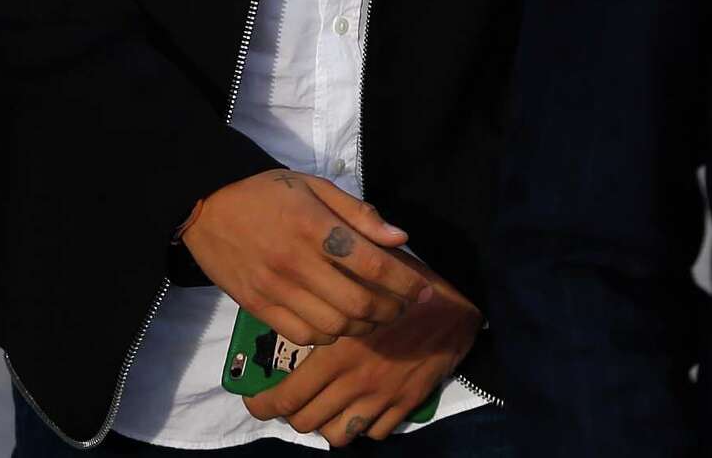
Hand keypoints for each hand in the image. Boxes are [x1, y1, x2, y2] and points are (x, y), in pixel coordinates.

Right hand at [183, 170, 432, 346]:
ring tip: (377, 316)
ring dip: (363, 327)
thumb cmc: (267, 191)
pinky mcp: (258, 307)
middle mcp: (296, 262)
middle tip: (405, 306)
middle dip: (391, 310)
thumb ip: (358, 213)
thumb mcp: (315, 186)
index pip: (371, 263)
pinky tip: (340, 322)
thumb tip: (399, 238)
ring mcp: (275, 289)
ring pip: (334, 326)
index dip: (404, 281)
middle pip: (357, 302)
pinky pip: (303, 336)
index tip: (424, 289)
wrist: (206, 205)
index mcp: (313, 226)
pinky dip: (330, 335)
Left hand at [243, 249, 482, 445]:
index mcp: (337, 351)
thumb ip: (331, 286)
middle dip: (290, 414)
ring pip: (336, 435)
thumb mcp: (364, 276)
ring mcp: (379, 399)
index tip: (255, 400)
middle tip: (287, 400)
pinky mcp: (402, 407)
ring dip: (324, 423)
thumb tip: (297, 287)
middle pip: (306, 421)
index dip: (263, 404)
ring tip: (320, 406)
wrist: (457, 309)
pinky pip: (372, 433)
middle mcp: (354, 383)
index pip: (286, 396)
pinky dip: (361, 425)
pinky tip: (358, 405)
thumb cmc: (406, 284)